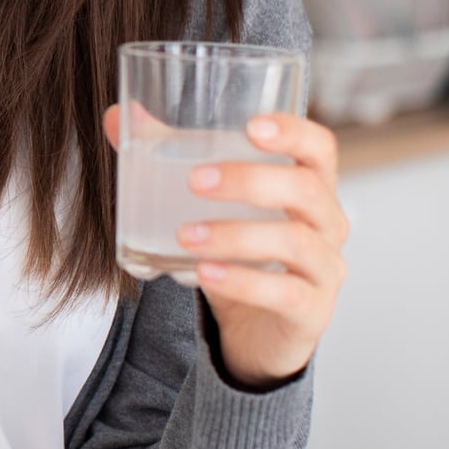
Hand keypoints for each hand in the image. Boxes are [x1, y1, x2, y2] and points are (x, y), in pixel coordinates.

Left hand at [103, 105, 348, 387]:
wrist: (256, 330)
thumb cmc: (240, 252)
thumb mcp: (210, 205)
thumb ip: (169, 157)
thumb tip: (120, 117)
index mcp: (310, 186)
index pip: (319, 148)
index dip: (293, 131)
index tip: (251, 126)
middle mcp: (327, 223)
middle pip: (306, 190)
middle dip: (250, 181)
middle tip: (195, 180)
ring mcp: (325, 269)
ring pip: (295, 242)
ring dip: (236, 235)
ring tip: (184, 236)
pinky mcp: (312, 311)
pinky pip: (285, 294)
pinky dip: (242, 282)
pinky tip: (204, 273)